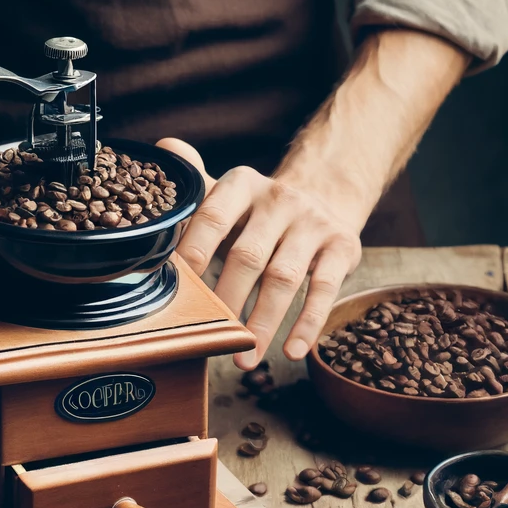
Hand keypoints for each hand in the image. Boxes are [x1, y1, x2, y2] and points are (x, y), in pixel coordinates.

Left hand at [157, 138, 365, 370]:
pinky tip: (293, 351)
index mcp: (243, 184)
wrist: (325, 197)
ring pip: (284, 278)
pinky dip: (308, 324)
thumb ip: (195, 187)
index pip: (213, 217)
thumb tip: (164, 150)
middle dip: (226, 300)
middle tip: (209, 335)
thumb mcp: (228, 194)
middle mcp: (280, 198)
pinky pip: (325, 289)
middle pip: (248, 255)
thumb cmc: (259, 211)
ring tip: (244, 358)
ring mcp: (313, 222)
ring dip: (263, 321)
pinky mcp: (343, 246)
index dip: (194, 253)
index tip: (178, 290)